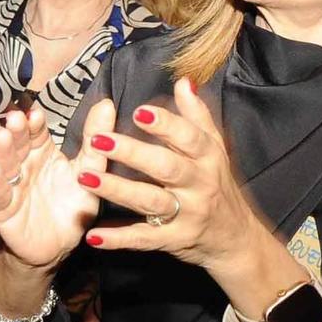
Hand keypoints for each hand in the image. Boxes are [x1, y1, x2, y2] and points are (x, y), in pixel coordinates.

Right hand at [0, 99, 116, 270]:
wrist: (59, 246)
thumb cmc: (72, 206)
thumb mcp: (89, 173)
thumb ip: (95, 141)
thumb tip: (107, 103)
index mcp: (43, 153)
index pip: (36, 132)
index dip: (35, 123)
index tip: (35, 113)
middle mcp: (24, 165)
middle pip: (18, 144)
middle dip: (16, 131)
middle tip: (17, 118)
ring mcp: (12, 184)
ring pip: (5, 164)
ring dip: (3, 150)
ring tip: (3, 136)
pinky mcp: (4, 207)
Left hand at [76, 78, 278, 292]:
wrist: (236, 238)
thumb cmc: (218, 184)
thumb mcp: (215, 149)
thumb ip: (197, 116)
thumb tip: (183, 81)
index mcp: (207, 157)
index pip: (188, 137)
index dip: (166, 124)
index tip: (139, 112)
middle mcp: (199, 184)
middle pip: (166, 167)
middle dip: (132, 153)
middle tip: (98, 141)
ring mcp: (187, 214)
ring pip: (150, 201)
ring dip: (117, 190)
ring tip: (85, 179)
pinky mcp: (174, 240)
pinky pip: (144, 239)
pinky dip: (118, 239)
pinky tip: (93, 235)